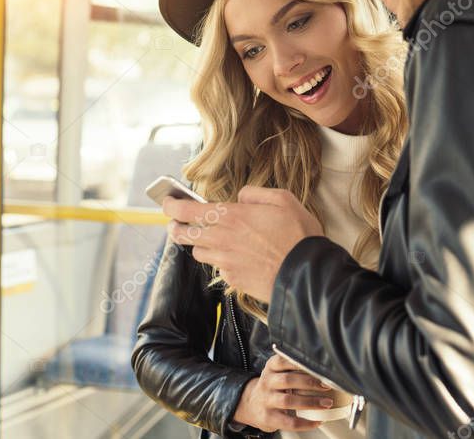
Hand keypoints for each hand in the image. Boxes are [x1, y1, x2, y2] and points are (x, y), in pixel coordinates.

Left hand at [162, 186, 322, 301]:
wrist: (306, 273)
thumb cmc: (298, 234)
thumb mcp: (283, 199)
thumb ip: (255, 193)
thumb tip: (240, 197)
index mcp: (231, 216)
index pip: (186, 210)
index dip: (171, 205)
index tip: (167, 202)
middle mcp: (221, 239)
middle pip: (182, 234)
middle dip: (175, 227)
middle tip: (177, 223)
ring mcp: (225, 262)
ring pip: (198, 253)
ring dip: (201, 245)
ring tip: (213, 240)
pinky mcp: (232, 280)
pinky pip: (219, 268)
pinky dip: (223, 262)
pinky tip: (238, 258)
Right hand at [232, 354, 334, 431]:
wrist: (252, 405)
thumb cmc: (273, 386)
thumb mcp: (278, 371)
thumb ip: (294, 367)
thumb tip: (324, 368)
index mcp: (271, 367)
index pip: (283, 360)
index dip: (300, 363)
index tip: (318, 367)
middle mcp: (267, 382)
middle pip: (288, 380)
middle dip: (310, 382)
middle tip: (327, 385)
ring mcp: (266, 400)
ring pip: (288, 401)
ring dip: (310, 402)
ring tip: (327, 403)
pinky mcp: (268, 417)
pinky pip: (288, 422)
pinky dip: (305, 423)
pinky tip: (317, 421)